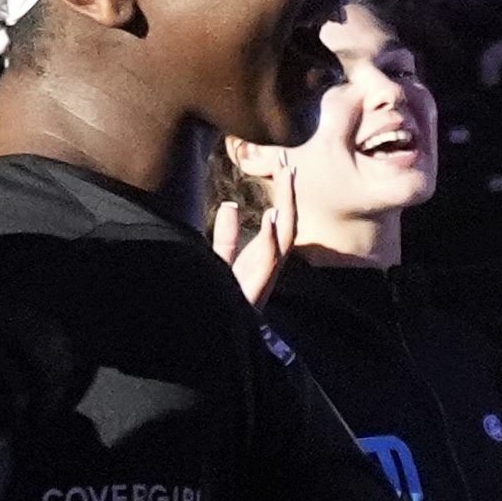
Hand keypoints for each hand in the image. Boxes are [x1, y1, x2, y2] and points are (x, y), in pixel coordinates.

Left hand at [207, 170, 295, 307]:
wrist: (213, 336)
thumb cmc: (218, 301)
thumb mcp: (220, 263)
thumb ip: (226, 237)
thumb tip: (230, 206)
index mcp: (261, 258)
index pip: (277, 220)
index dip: (282, 193)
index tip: (282, 165)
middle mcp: (268, 265)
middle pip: (285, 224)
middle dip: (288, 194)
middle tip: (287, 163)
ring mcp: (265, 277)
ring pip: (284, 239)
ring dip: (286, 209)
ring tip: (285, 180)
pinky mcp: (256, 290)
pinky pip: (267, 263)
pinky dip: (271, 240)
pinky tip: (271, 218)